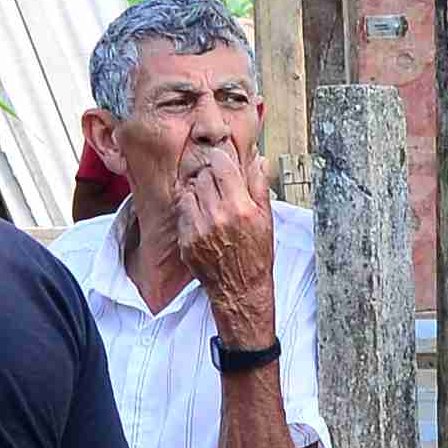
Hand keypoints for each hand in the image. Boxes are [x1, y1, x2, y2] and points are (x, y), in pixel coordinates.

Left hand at [179, 138, 279, 346]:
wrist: (241, 288)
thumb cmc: (256, 254)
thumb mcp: (266, 218)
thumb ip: (259, 185)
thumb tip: (258, 159)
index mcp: (240, 208)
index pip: (221, 166)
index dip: (220, 160)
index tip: (221, 162)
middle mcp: (218, 217)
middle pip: (202, 177)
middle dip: (209, 177)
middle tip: (216, 184)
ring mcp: (199, 230)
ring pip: (189, 192)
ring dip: (197, 192)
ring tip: (208, 201)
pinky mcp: (186, 241)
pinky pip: (182, 213)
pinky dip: (189, 210)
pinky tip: (201, 218)